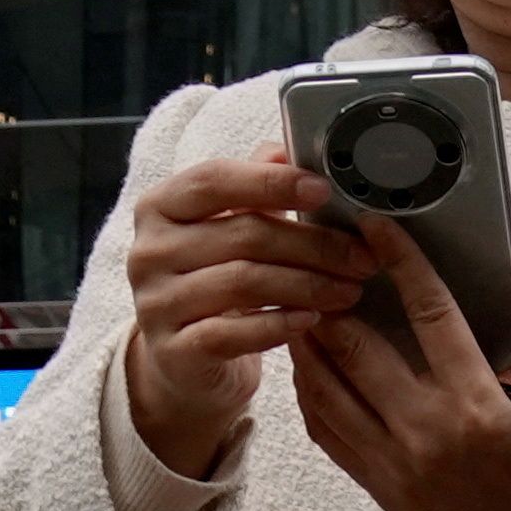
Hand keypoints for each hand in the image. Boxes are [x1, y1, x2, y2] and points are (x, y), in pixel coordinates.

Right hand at [119, 148, 373, 479]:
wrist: (183, 361)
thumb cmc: (211, 281)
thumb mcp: (226, 228)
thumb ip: (252, 187)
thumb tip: (284, 150)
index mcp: (159, 207)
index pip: (214, 180)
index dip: (271, 182)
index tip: (323, 190)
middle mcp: (148, 251)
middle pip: (242, 235)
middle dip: (313, 245)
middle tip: (361, 256)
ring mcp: (155, 302)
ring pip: (244, 283)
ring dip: (308, 285)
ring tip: (349, 290)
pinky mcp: (173, 350)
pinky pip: (235, 333)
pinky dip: (281, 324)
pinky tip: (313, 320)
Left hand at [290, 227, 510, 510]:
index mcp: (479, 405)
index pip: (428, 313)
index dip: (398, 259)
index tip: (372, 222)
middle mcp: (427, 433)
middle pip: (354, 345)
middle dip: (328, 291)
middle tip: (316, 250)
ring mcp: (395, 465)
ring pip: (323, 386)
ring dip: (306, 336)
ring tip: (300, 293)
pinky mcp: (377, 488)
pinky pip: (324, 428)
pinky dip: (309, 386)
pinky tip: (309, 357)